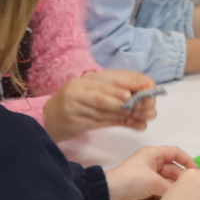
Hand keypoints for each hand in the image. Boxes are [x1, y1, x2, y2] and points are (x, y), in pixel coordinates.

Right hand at [42, 70, 157, 140]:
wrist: (49, 119)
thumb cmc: (78, 106)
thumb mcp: (97, 97)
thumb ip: (118, 99)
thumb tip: (145, 103)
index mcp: (90, 78)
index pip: (116, 76)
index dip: (134, 81)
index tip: (150, 88)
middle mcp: (82, 86)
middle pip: (111, 91)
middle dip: (133, 100)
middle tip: (149, 108)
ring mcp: (76, 101)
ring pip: (105, 107)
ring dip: (125, 112)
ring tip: (141, 116)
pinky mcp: (73, 117)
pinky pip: (97, 120)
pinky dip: (115, 122)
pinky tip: (129, 123)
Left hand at [105, 145, 194, 199]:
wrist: (108, 196)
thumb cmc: (130, 180)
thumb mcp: (152, 181)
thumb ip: (170, 187)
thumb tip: (184, 194)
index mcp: (153, 155)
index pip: (175, 153)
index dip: (187, 160)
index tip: (196, 173)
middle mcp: (153, 164)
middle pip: (174, 169)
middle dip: (183, 178)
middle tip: (194, 189)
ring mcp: (150, 178)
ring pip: (169, 182)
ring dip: (176, 188)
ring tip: (188, 197)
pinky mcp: (147, 191)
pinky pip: (163, 191)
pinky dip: (169, 196)